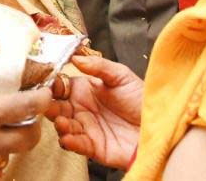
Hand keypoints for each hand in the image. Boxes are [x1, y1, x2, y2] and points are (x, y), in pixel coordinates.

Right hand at [46, 54, 144, 168]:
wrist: (161, 127)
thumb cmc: (142, 100)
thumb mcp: (122, 77)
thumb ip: (99, 66)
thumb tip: (75, 57)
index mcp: (85, 90)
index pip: (60, 86)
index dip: (51, 84)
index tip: (44, 81)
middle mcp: (81, 109)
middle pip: (56, 106)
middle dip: (48, 105)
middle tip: (46, 103)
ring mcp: (86, 128)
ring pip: (63, 126)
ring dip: (59, 123)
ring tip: (61, 120)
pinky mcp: (93, 147)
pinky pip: (76, 145)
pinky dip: (69, 142)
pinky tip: (67, 137)